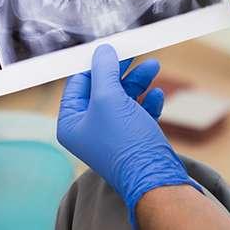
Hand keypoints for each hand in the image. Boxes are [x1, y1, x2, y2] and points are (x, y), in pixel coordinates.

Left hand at [57, 45, 201, 226]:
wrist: (157, 181)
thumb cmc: (125, 142)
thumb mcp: (108, 98)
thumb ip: (103, 69)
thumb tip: (102, 50)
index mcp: (72, 122)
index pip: (78, 82)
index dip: (94, 63)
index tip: (110, 47)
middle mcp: (89, 128)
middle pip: (102, 88)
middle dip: (120, 70)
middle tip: (133, 52)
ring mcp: (112, 134)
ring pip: (123, 98)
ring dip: (138, 81)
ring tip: (154, 66)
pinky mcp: (133, 139)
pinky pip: (137, 112)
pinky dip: (147, 101)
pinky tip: (158, 95)